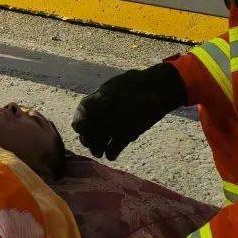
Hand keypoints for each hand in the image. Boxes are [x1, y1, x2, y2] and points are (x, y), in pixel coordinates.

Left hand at [72, 63, 186, 159]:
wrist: (157, 89)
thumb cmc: (135, 83)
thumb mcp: (110, 86)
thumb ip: (97, 99)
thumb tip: (89, 109)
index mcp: (96, 100)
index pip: (79, 119)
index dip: (80, 124)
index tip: (81, 128)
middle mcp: (100, 114)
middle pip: (86, 134)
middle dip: (87, 139)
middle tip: (90, 142)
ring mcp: (113, 126)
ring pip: (96, 145)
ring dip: (96, 149)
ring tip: (99, 151)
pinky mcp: (126, 135)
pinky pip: (112, 151)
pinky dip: (111, 154)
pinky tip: (112, 153)